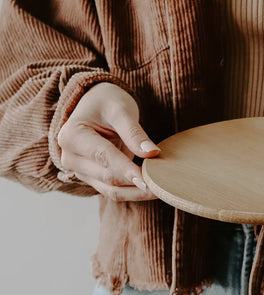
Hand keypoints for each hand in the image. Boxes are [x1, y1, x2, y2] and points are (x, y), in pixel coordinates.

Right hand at [57, 82, 159, 200]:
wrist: (95, 105)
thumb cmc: (106, 102)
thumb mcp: (121, 110)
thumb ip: (134, 132)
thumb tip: (151, 153)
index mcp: (72, 136)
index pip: (103, 156)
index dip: (126, 168)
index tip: (146, 179)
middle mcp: (70, 157)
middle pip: (107, 176)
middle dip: (134, 182)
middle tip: (161, 185)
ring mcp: (79, 170)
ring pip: (110, 189)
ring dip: (135, 192)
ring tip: (160, 191)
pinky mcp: (91, 178)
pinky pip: (113, 190)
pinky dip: (132, 192)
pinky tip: (151, 190)